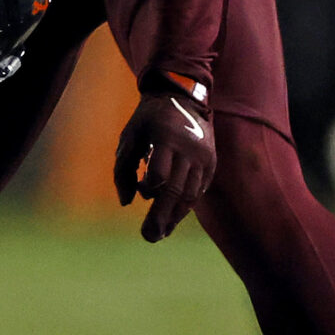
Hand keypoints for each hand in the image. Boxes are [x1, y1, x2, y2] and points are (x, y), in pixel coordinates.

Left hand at [114, 86, 216, 241]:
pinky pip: (198, 190)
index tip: (141, 191)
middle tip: (149, 237)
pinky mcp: (210, 164)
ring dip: (175, 216)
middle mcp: (189, 150)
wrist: (185, 98)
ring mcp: (204, 158)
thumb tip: (126, 203)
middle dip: (162, 216)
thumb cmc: (149, 119)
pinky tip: (172, 218)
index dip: (149, 188)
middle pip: (177, 190)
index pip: (160, 173)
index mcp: (167, 138)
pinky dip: (185, 206)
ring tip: (160, 234)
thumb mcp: (130, 135)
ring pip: (191, 194)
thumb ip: (123, 168)